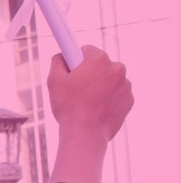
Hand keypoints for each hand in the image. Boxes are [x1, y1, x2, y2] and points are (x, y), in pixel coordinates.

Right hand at [44, 47, 128, 182]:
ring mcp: (126, 85)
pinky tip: (95, 109)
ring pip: (108, 80)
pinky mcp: (129, 100)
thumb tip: (61, 56)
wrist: (85, 133)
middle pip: (99, 65)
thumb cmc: (68, 106)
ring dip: (99, 86)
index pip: (86, 50)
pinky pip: (116, 94)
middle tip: (75, 88)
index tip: (71, 64)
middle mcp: (117, 68)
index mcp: (99, 59)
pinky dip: (107, 98)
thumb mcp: (53, 80)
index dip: (75, 59)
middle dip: (88, 73)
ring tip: (85, 102)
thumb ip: (57, 61)